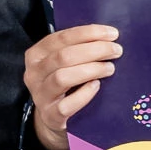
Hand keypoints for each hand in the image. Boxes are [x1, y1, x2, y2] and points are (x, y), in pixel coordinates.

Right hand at [21, 26, 121, 149]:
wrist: (54, 116)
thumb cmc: (65, 83)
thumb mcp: (63, 62)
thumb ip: (78, 48)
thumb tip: (108, 37)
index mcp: (36, 55)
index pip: (61, 38)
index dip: (88, 33)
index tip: (112, 34)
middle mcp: (34, 74)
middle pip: (63, 56)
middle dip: (94, 50)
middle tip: (116, 50)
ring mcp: (41, 96)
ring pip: (63, 78)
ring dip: (91, 69)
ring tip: (110, 68)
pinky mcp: (50, 115)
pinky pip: (67, 105)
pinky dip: (84, 94)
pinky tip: (97, 86)